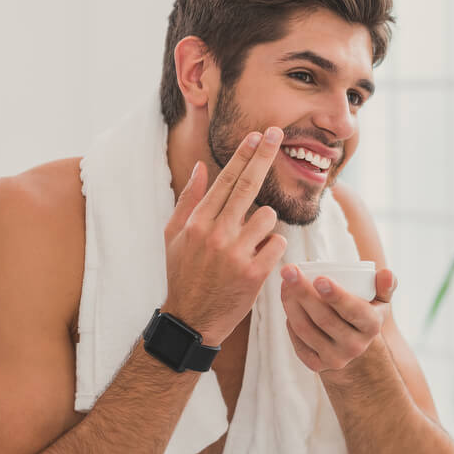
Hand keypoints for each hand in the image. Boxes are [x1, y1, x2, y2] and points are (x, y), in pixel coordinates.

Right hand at [162, 127, 286, 344]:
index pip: (225, 181)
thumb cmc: (183, 274)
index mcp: (198, 222)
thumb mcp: (175, 236)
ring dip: (266, 225)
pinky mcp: (254, 273)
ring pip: (269, 217)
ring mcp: (236, 253)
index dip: (244, 156)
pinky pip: (278, 244)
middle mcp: (216, 233)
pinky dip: (273, 248)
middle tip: (276, 133)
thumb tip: (204, 167)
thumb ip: (190, 200)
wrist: (190, 319)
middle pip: (248, 186)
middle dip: (264, 156)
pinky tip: (259, 258)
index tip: (257, 136)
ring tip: (250, 242)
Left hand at [281, 266, 397, 372]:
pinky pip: (298, 343)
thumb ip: (385, 285)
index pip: (353, 311)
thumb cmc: (365, 313)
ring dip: (291, 304)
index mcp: (372, 326)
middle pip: (324, 319)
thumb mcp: (380, 301)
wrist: (354, 346)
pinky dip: (290, 324)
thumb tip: (386, 273)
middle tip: (289, 271)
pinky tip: (288, 305)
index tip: (318, 278)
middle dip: (303, 293)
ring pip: (306, 330)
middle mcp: (355, 346)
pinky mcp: (317, 366)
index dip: (336, 296)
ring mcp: (336, 358)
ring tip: (285, 283)